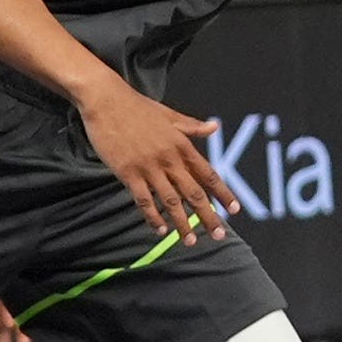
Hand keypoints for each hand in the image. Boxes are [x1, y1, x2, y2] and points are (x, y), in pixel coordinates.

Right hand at [77, 76, 233, 240]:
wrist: (106, 101)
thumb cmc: (138, 107)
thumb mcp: (169, 114)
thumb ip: (192, 126)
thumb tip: (214, 127)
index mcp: (181, 144)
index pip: (208, 173)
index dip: (222, 193)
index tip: (235, 210)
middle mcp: (169, 158)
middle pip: (193, 192)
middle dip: (207, 216)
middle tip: (219, 235)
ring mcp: (149, 167)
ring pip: (170, 201)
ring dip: (182, 223)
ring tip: (189, 241)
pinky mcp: (128, 173)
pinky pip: (143, 200)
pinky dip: (152, 217)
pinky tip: (160, 230)